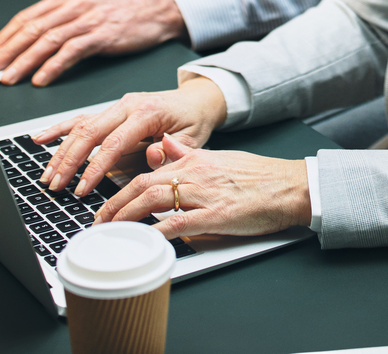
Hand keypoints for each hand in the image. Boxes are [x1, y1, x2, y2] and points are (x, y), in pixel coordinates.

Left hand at [0, 0, 187, 86]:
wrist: (158, 7)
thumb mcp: (87, 5)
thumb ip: (60, 18)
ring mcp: (88, 18)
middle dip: (5, 51)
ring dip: (24, 61)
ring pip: (47, 40)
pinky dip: (53, 66)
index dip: (3, 38)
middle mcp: (74, 3)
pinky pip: (72, 51)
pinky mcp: (103, 34)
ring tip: (8, 78)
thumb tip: (29, 40)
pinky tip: (41, 79)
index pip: (26, 17)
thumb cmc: (122, 10)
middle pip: (31, 28)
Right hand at [32, 75, 228, 195]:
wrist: (196, 99)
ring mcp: (117, 106)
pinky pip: (81, 118)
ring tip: (47, 173)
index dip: (95, 167)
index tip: (82, 188)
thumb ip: (173, 151)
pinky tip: (41, 138)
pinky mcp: (111, 110)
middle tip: (56, 185)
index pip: (114, 142)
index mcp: (147, 112)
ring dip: (61, 150)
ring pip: (81, 126)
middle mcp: (128, 105)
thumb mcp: (192, 139)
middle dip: (69, 161)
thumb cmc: (193, 120)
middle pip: (90, 132)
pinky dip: (60, 128)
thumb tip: (152, 155)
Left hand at [96, 134, 310, 239]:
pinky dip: (157, 232)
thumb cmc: (257, 177)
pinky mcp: (215, 215)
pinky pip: (179, 222)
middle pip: (142, 186)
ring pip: (153, 201)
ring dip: (127, 216)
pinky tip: (145, 240)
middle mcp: (194, 174)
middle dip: (115, 205)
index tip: (106, 205)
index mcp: (194, 160)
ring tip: (112, 231)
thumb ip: (186, 153)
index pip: (146, 172)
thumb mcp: (218, 157)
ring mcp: (204, 194)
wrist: (289, 186)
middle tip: (98, 222)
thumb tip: (163, 146)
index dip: (120, 189)